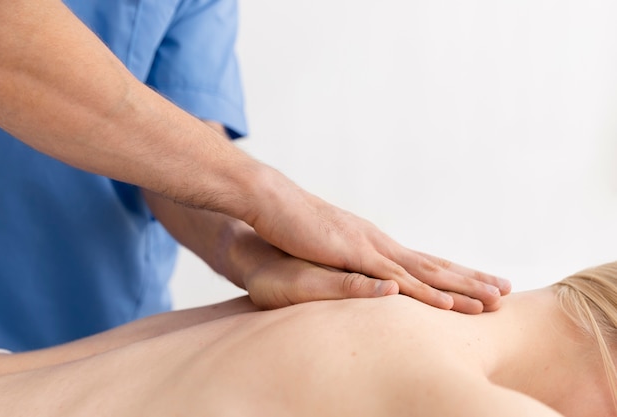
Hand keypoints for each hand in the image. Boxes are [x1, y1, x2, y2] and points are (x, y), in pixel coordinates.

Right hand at [246, 170, 510, 312]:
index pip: (421, 261)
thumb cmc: (293, 223)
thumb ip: (342, 259)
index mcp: (374, 242)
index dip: (451, 273)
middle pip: (435, 264)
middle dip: (471, 278)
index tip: (477, 281)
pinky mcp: (357, 255)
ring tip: (493, 299)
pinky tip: (449, 304)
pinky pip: (398, 279)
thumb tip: (351, 267)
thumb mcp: (323, 246)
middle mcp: (381, 242)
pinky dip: (426, 292)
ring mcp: (372, 247)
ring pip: (427, 272)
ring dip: (462, 287)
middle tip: (505, 289)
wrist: (273, 201)